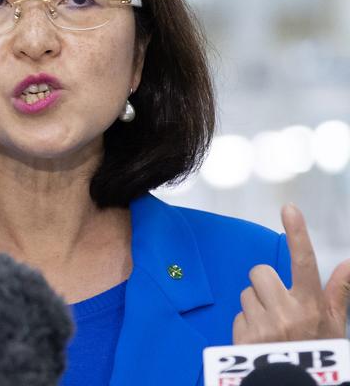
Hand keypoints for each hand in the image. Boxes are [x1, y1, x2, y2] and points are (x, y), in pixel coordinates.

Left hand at [233, 203, 349, 343]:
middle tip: (278, 304)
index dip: (298, 234)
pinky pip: (238, 315)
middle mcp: (288, 313)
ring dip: (256, 306)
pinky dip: (247, 325)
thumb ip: (339, 292)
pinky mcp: (243, 338)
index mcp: (311, 306)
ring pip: (246, 294)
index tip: (289, 208)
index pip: (305, 262)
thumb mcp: (335, 325)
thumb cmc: (318, 351)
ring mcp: (264, 326)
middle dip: (265, 285)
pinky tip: (261, 340)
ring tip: (272, 327)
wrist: (295, 384)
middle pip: (260, 273)